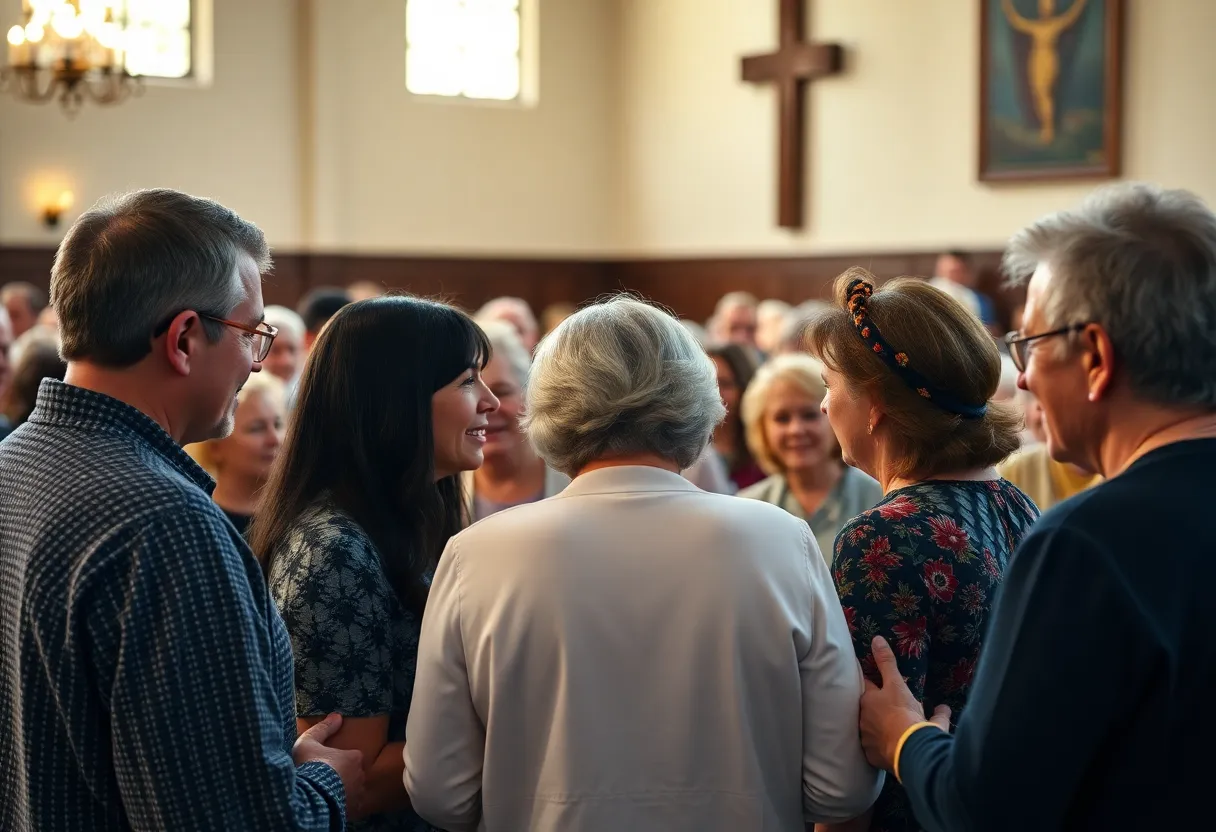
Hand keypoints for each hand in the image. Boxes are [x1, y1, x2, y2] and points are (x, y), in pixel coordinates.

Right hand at [293, 713, 366, 817]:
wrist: (308, 797)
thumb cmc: (309, 767)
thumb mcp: (309, 742)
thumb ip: (323, 728)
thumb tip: (336, 716)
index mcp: (354, 758)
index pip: (351, 757)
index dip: (339, 760)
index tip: (327, 765)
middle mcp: (360, 776)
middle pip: (353, 774)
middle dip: (343, 776)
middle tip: (326, 779)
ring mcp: (358, 794)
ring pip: (353, 790)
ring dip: (344, 791)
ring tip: (326, 792)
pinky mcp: (353, 810)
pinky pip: (351, 806)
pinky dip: (343, 805)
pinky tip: (330, 804)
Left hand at [858, 636, 949, 771]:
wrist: (912, 751)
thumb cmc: (905, 715)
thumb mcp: (898, 685)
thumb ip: (887, 662)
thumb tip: (877, 639)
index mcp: (868, 700)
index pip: (863, 684)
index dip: (869, 681)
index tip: (872, 680)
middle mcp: (862, 718)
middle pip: (866, 708)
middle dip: (874, 706)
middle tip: (887, 706)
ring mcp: (865, 738)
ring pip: (870, 727)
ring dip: (878, 725)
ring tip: (890, 726)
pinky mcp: (872, 756)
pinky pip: (876, 748)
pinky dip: (884, 745)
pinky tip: (893, 744)